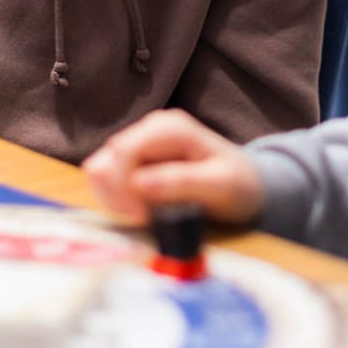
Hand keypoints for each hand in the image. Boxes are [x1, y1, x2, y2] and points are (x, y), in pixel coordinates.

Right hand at [82, 110, 264, 227]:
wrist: (247, 187)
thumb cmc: (238, 184)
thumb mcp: (221, 185)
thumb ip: (182, 182)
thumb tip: (140, 183)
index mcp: (170, 128)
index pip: (124, 151)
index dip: (123, 186)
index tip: (141, 217)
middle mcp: (149, 129)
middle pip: (106, 161)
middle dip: (118, 196)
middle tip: (145, 219)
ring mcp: (139, 144)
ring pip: (100, 171)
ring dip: (115, 199)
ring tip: (147, 215)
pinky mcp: (132, 162)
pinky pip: (106, 181)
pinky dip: (117, 200)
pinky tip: (142, 211)